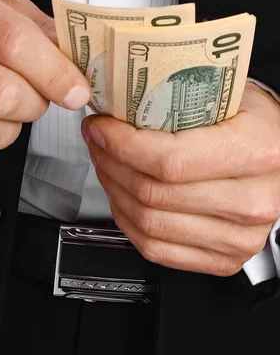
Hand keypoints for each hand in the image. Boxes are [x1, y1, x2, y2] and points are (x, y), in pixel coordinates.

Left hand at [82, 82, 279, 275]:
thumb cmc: (256, 124)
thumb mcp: (230, 95)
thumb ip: (179, 99)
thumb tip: (117, 99)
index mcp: (256, 151)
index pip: (169, 160)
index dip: (122, 145)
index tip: (101, 127)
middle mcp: (252, 201)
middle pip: (153, 193)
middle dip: (110, 163)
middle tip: (97, 140)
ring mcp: (239, 237)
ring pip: (149, 223)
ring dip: (113, 190)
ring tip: (105, 163)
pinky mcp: (223, 259)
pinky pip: (157, 249)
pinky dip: (127, 222)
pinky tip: (121, 196)